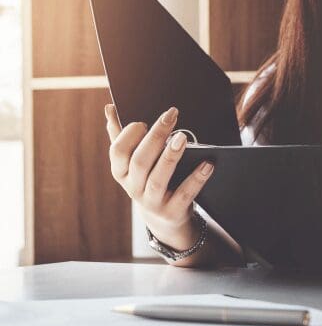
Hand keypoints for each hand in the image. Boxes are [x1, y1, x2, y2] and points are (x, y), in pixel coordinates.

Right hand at [104, 104, 213, 249]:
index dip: (129, 136)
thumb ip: (121, 135)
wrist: (164, 218)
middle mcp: (133, 188)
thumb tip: (110, 108)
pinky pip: (185, 194)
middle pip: (140, 162)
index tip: (144, 122)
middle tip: (171, 116)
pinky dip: (196, 179)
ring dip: (170, 157)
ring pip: (158, 179)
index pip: (117, 152)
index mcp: (121, 172)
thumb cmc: (148, 180)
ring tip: (183, 137)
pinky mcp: (172, 212)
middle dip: (155, 137)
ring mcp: (152, 202)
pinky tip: (208, 164)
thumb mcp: (132, 162)